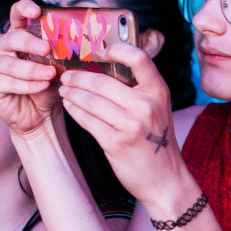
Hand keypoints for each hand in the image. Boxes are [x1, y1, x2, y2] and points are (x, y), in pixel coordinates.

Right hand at [0, 0, 60, 139]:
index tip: (36, 11)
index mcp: (18, 34)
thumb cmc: (48, 84)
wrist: (41, 114)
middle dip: (30, 43)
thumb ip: (61, 52)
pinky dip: (27, 85)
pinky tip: (41, 86)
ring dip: (31, 69)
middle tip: (47, 49)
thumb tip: (77, 42)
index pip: (16, 14)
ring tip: (50, 74)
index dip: (23, 9)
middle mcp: (1, 46)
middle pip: (11, 38)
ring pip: (9, 63)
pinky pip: (6, 82)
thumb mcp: (58, 65)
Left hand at [56, 43, 181, 205]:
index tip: (101, 52)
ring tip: (64, 90)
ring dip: (72, 93)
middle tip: (66, 76)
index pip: (139, 58)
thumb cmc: (157, 142)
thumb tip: (105, 68)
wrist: (165, 180)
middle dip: (78, 77)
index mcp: (159, 92)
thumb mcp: (159, 110)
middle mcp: (147, 106)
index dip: (118, 49)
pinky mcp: (116, 143)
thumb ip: (139, 90)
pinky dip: (74, 110)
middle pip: (103, 82)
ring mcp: (132, 125)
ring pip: (90, 101)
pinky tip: (70, 106)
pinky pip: (87, 120)